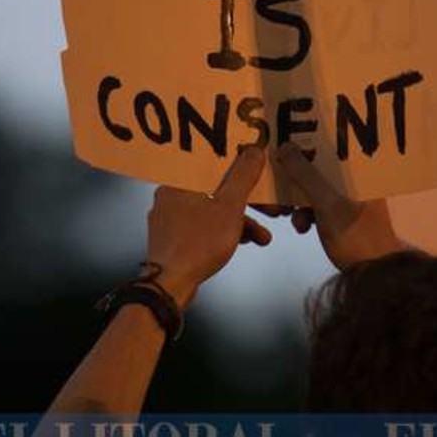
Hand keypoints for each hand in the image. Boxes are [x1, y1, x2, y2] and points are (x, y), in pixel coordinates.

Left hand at [147, 146, 268, 309]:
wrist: (171, 285)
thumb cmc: (197, 244)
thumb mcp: (229, 207)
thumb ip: (243, 177)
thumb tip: (253, 151)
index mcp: (177, 182)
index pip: (210, 164)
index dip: (237, 167)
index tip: (254, 172)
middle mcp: (169, 197)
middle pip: (214, 190)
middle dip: (245, 203)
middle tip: (267, 210)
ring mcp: (169, 220)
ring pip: (210, 211)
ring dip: (238, 222)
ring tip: (260, 237)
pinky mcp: (172, 240)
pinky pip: (202, 228)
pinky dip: (222, 232)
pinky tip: (240, 242)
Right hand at [264, 143, 406, 270]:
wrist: (373, 276)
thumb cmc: (356, 237)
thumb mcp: (327, 203)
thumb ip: (306, 175)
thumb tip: (285, 147)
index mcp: (361, 171)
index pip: (333, 144)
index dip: (309, 141)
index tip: (286, 142)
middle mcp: (357, 181)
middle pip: (320, 167)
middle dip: (298, 177)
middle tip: (279, 182)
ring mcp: (350, 200)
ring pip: (316, 188)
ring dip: (299, 200)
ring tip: (288, 213)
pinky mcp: (343, 218)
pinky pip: (318, 206)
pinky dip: (307, 214)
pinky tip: (301, 227)